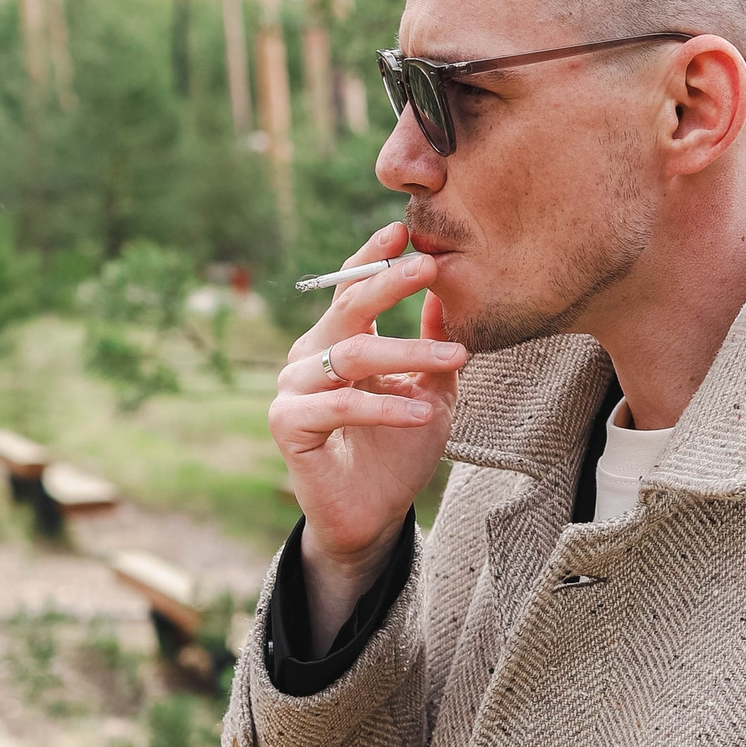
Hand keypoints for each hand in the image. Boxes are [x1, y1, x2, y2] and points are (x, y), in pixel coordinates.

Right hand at [270, 219, 464, 651]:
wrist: (373, 514)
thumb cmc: (398, 452)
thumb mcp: (430, 392)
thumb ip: (435, 349)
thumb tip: (447, 297)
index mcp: (336, 343)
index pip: (350, 290)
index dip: (373, 260)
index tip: (405, 232)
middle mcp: (308, 358)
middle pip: (348, 310)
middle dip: (390, 285)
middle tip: (430, 266)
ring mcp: (293, 388)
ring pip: (353, 356)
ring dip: (409, 354)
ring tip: (457, 357)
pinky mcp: (288, 423)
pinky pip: (341, 404)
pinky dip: (385, 405)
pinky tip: (423, 411)